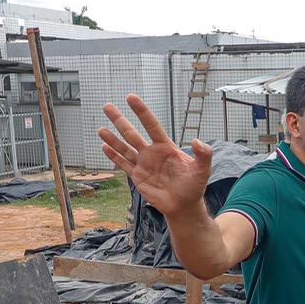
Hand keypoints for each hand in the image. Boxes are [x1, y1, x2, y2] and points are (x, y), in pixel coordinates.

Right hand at [100, 94, 210, 218]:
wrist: (184, 205)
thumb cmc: (194, 186)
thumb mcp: (202, 170)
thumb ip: (203, 154)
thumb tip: (198, 141)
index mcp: (166, 147)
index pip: (151, 125)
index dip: (141, 111)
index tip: (130, 98)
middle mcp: (152, 152)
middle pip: (132, 133)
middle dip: (119, 120)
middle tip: (107, 106)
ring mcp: (143, 164)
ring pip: (124, 148)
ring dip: (112, 139)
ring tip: (100, 129)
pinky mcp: (138, 176)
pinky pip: (123, 164)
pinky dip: (114, 156)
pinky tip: (104, 147)